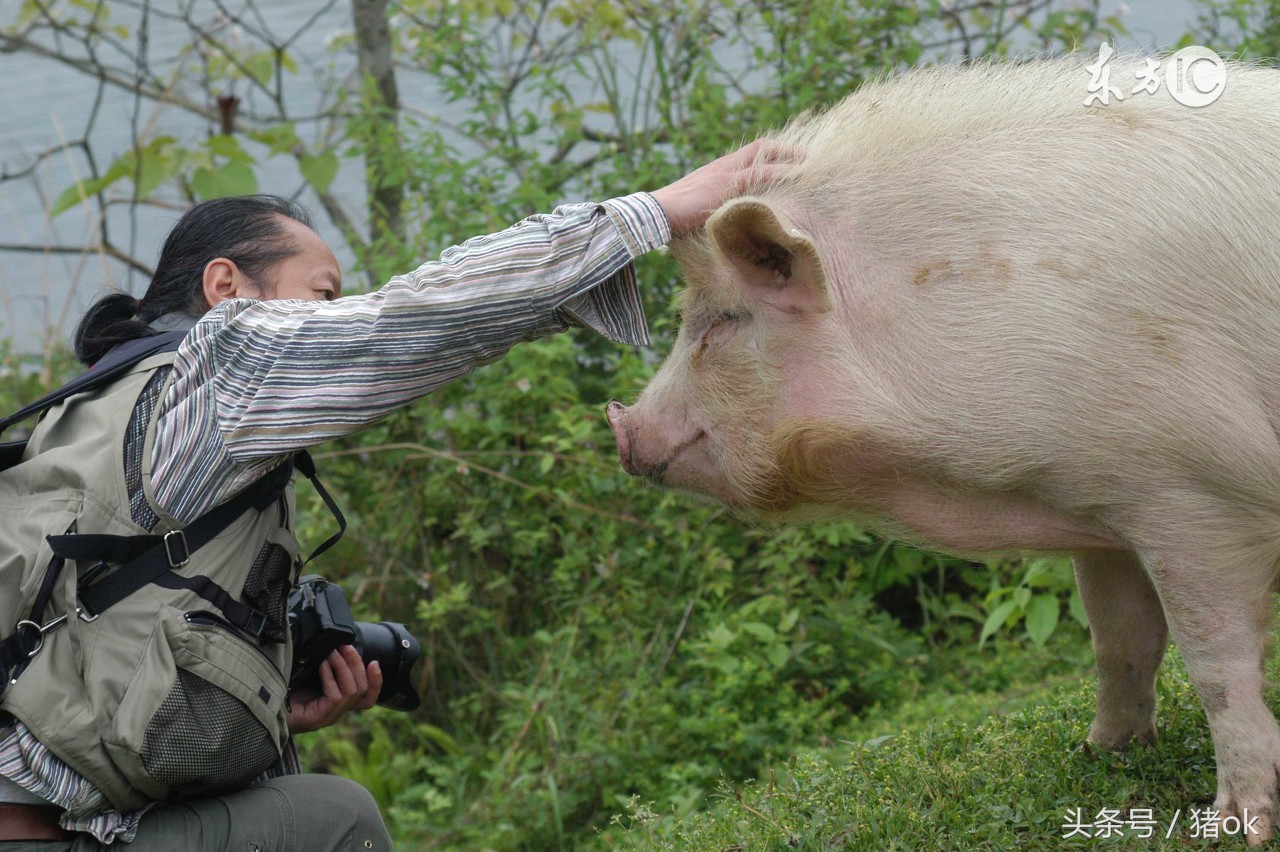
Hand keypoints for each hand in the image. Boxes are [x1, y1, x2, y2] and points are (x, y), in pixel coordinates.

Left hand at [286, 645, 383, 733]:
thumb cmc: (281, 691)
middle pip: (363, 690)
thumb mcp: (308, 675)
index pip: (367, 698)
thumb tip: (334, 644)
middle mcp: (336, 712)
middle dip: (357, 664)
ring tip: (331, 653)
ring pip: (352, 691)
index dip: (376, 681)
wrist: (259, 710)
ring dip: (344, 668)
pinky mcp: (318, 719)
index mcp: (337, 704)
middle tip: (345, 646)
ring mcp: (328, 717)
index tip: (375, 662)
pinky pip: (335, 696)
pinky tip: (321, 666)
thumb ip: (324, 667)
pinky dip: (331, 677)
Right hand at [649, 139, 804, 237]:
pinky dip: (782, 171)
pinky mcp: (728, 183)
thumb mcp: (698, 211)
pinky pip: (762, 171)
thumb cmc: (672, 218)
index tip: (788, 160)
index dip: (770, 154)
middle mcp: (723, 165)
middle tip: (807, 159)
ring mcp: (726, 172)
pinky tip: (799, 175)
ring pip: (764, 157)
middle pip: (760, 148)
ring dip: (790, 159)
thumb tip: (725, 228)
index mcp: (716, 170)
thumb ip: (715, 212)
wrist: (656, 213)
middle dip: (785, 151)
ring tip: (811, 166)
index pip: (748, 154)